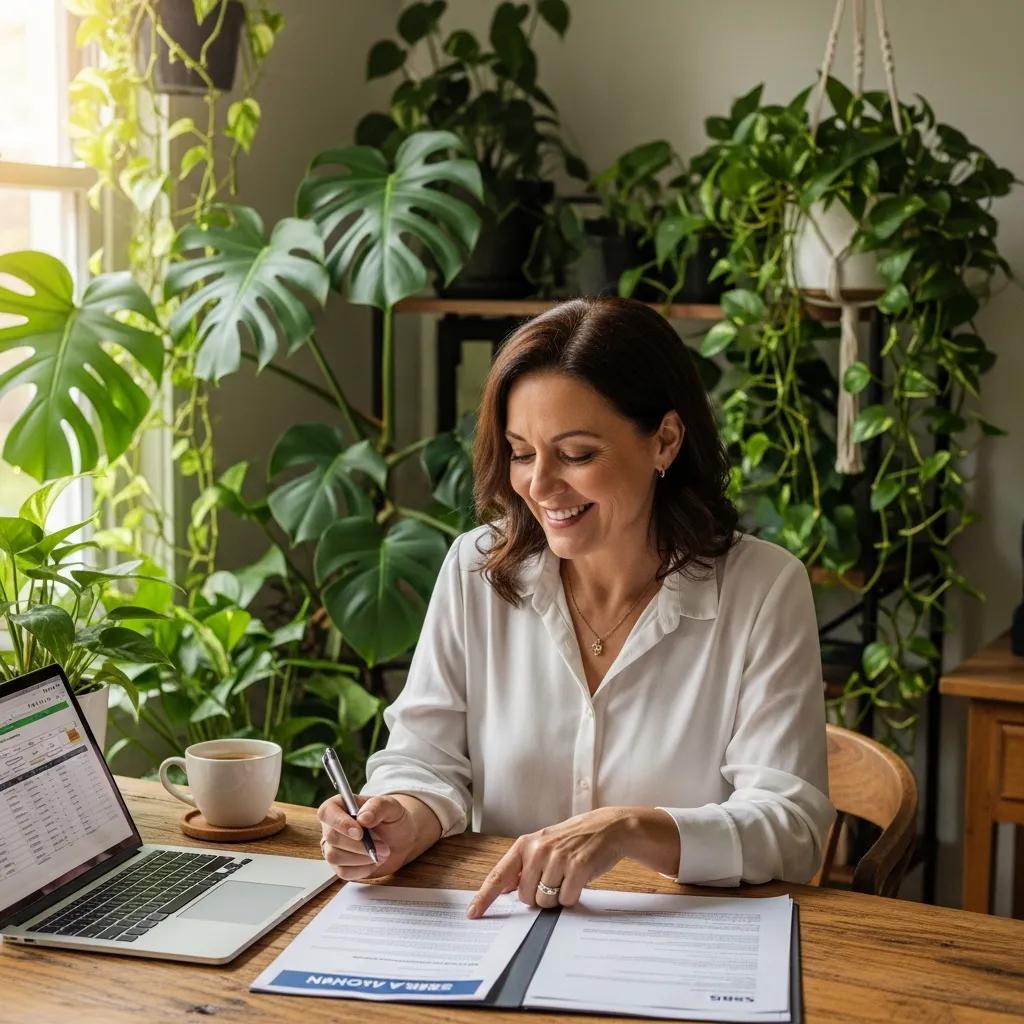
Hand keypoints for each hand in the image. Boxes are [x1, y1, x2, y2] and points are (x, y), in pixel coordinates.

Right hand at [317, 793, 414, 880]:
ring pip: (335, 857)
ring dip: (362, 857)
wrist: (400, 840)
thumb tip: (363, 818)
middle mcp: (332, 826)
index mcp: (340, 805)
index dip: (340, 823)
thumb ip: (378, 806)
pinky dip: (362, 869)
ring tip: (382, 852)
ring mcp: (333, 847)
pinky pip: (343, 872)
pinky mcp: (338, 865)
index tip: (360, 832)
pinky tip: (373, 861)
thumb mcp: (392, 806)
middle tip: (383, 845)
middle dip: (359, 845)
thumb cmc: (392, 819)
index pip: (326, 812)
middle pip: (332, 838)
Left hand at [467, 807, 632, 918]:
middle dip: (537, 897)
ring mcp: (558, 858)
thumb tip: (504, 889)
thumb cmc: (573, 839)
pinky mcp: (577, 868)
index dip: (484, 897)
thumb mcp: (544, 845)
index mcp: (525, 844)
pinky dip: (572, 897)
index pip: (499, 875)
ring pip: (545, 902)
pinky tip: (579, 880)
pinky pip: (566, 900)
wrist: (608, 828)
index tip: (473, 913)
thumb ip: (524, 866)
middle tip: (553, 881)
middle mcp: (538, 850)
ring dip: (556, 899)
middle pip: (524, 897)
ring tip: (567, 878)